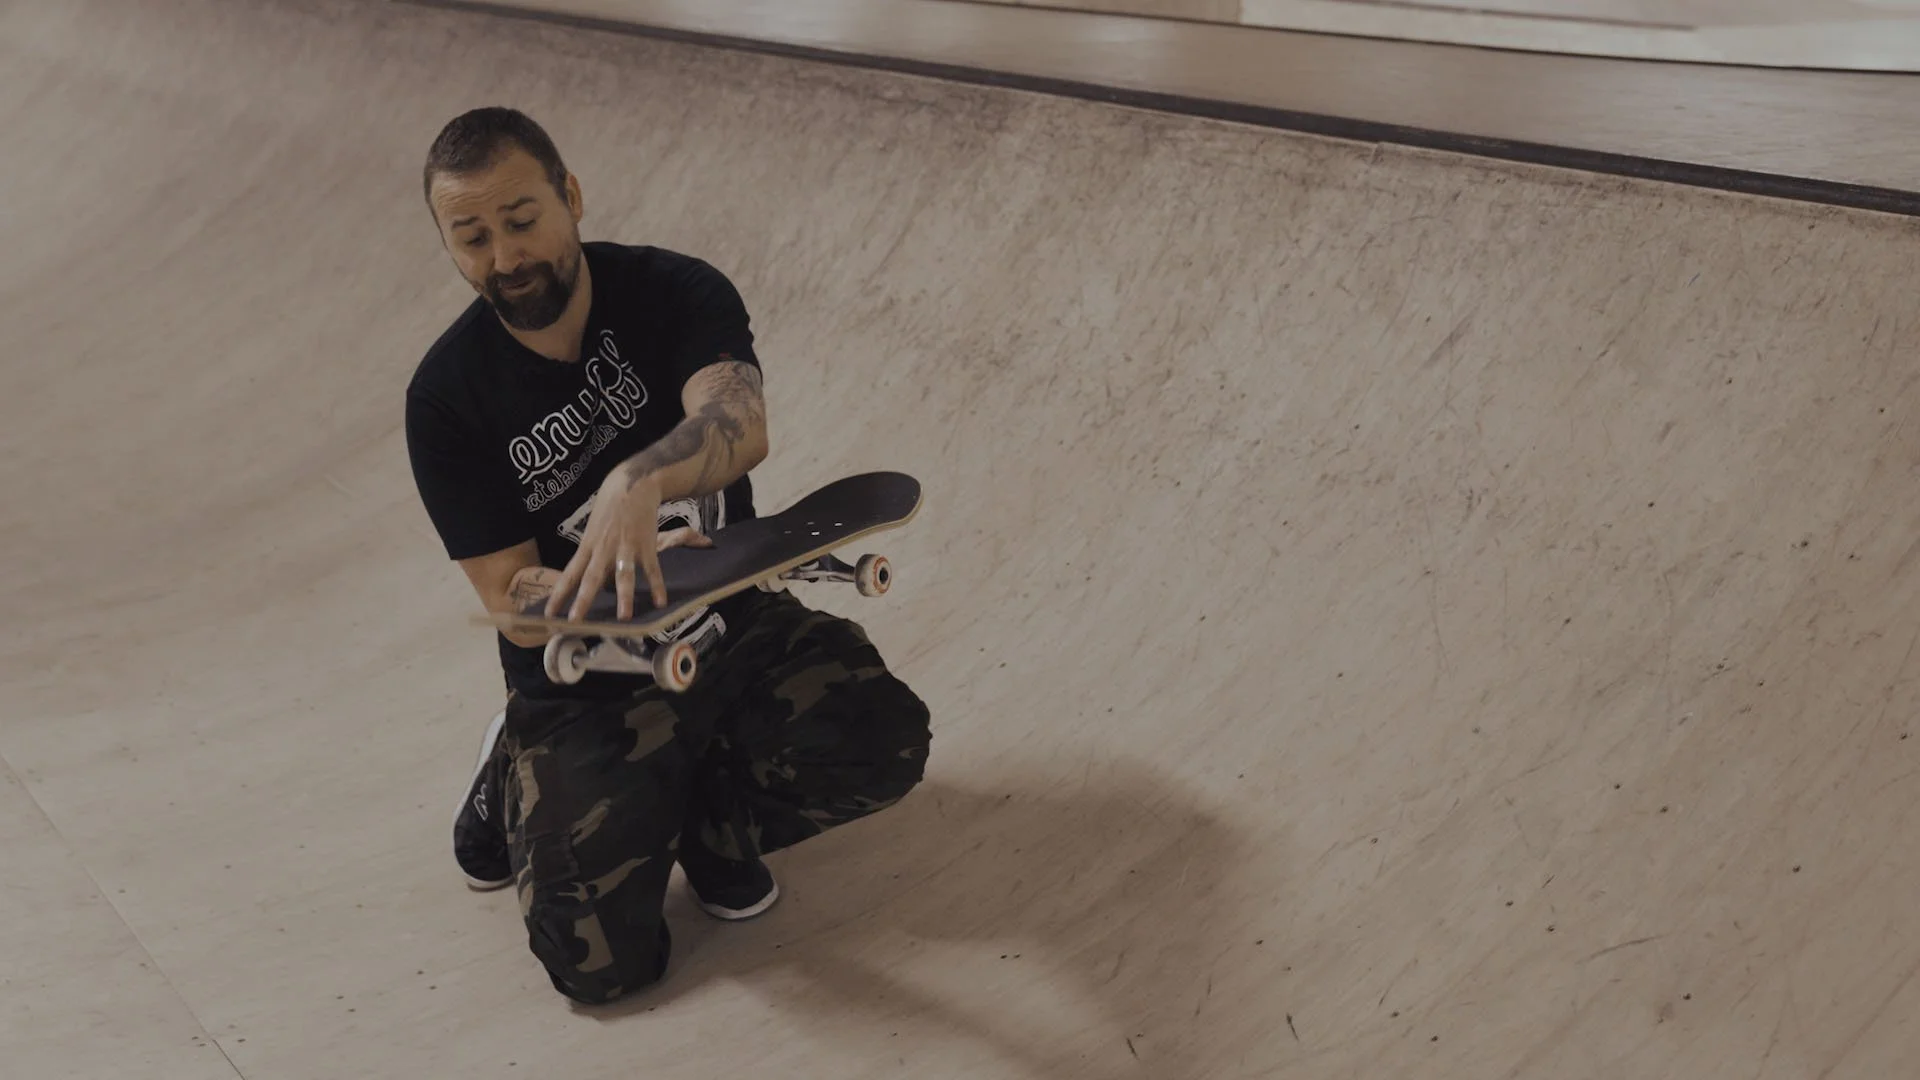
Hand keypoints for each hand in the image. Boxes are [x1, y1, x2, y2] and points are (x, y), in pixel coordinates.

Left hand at [545, 466, 714, 620]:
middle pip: (591, 578)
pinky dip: (656, 586)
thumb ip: (592, 551)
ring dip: (623, 598)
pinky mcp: (646, 544)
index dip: (559, 595)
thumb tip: (591, 576)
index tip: (549, 614)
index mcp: (588, 545)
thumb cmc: (610, 505)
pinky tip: (659, 602)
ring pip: (623, 576)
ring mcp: (625, 547)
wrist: (632, 483)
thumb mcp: (594, 528)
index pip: (569, 574)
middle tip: (575, 623)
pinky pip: (651, 569)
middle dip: (583, 601)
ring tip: (623, 619)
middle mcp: (604, 548)